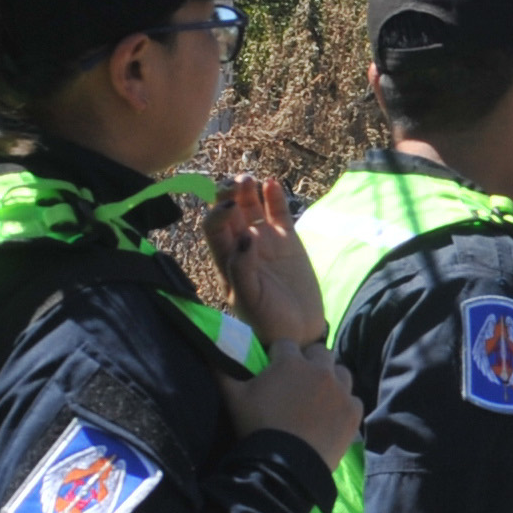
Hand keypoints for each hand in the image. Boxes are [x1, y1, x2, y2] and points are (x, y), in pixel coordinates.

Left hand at [205, 174, 326, 346]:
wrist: (298, 333)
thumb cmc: (267, 322)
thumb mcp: (249, 300)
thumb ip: (242, 269)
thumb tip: (245, 237)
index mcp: (225, 259)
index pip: (213, 227)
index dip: (219, 213)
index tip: (232, 208)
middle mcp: (241, 245)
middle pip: (229, 210)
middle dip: (229, 193)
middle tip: (239, 182)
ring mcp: (265, 241)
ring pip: (251, 206)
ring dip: (247, 190)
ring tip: (251, 179)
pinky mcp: (289, 240)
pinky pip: (278, 213)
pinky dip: (274, 197)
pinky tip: (273, 183)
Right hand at [222, 341, 361, 468]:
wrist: (284, 466)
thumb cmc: (256, 427)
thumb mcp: (232, 397)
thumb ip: (221, 370)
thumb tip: (209, 349)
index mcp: (291, 361)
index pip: (285, 344)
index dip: (278, 355)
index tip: (274, 367)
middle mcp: (321, 370)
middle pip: (320, 352)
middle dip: (309, 360)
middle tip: (299, 380)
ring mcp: (341, 391)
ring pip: (341, 372)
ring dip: (331, 378)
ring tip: (319, 395)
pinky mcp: (353, 412)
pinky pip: (354, 398)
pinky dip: (344, 403)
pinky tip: (333, 414)